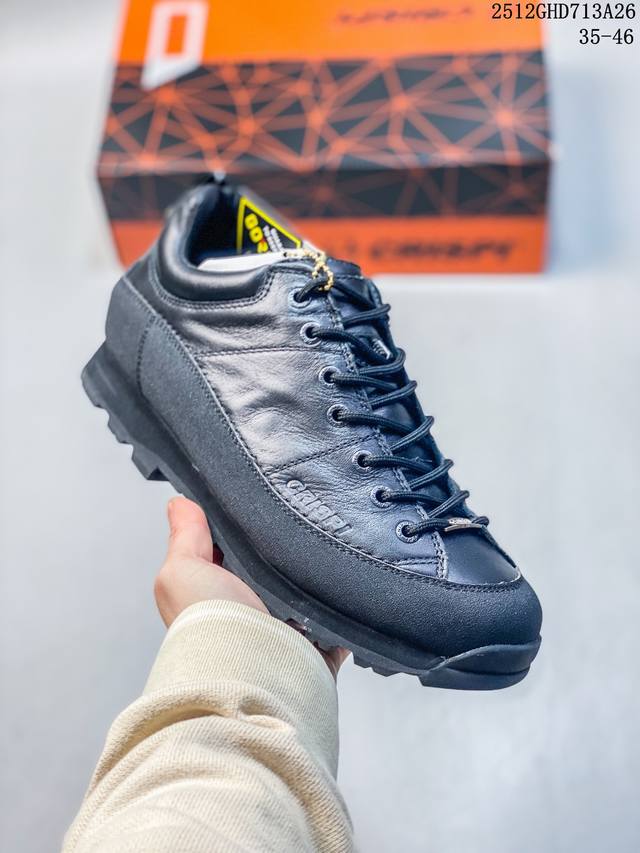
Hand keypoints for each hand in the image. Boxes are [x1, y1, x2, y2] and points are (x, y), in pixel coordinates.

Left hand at [155, 497, 348, 677]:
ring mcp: (283, 632)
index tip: (258, 501)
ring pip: (306, 594)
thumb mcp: (182, 571)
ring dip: (315, 579)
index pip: (229, 551)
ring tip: (326, 548)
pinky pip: (336, 625)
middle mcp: (248, 612)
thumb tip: (180, 503)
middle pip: (271, 570)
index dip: (240, 528)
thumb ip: (184, 537)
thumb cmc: (209, 625)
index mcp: (215, 591)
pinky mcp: (314, 649)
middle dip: (285, 550)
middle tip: (300, 520)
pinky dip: (342, 612)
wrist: (250, 675)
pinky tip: (345, 589)